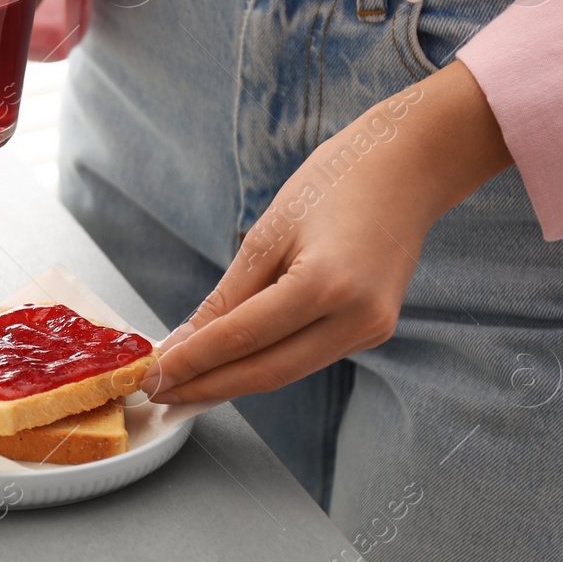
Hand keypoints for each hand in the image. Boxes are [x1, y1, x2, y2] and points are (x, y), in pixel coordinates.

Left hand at [139, 61, 511, 403]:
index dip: (193, 362)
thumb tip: (186, 341)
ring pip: (287, 370)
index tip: (153, 375)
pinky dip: (266, 361)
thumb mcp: (270, 232)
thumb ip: (228, 295)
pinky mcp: (374, 330)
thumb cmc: (337, 182)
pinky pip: (307, 356)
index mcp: (326, 285)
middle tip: (159, 394)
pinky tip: (230, 364)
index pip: (242, 338)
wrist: (410, 167)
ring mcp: (372, 330)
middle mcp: (356, 319)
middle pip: (266, 372)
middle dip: (208, 385)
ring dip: (233, 380)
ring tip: (184, 385)